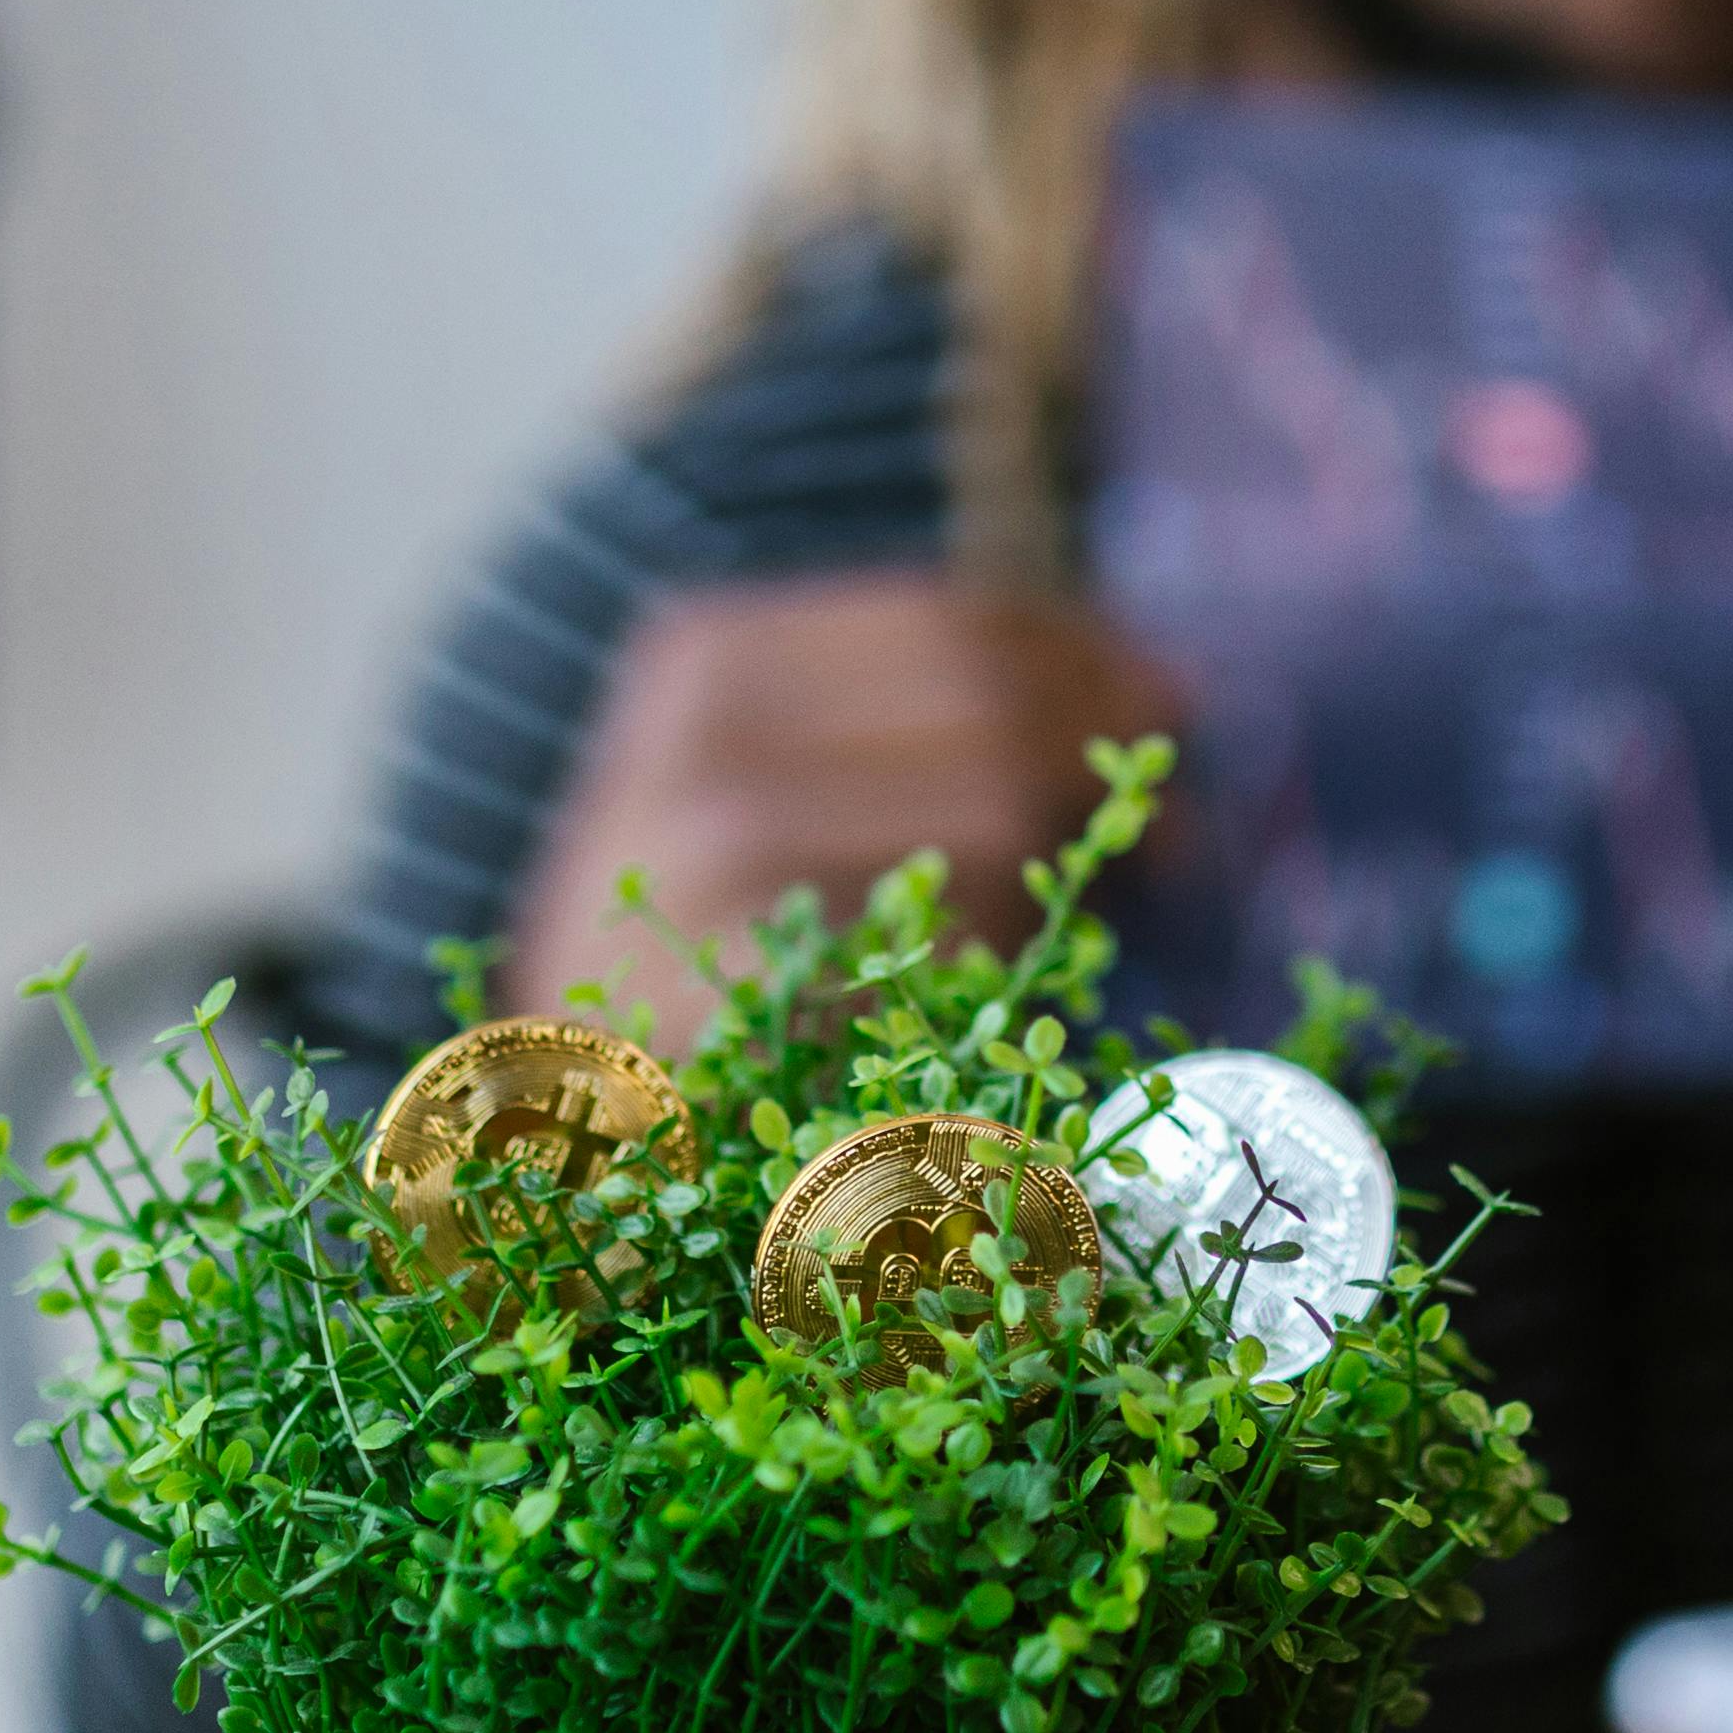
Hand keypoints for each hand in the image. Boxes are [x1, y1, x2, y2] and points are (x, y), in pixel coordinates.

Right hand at [493, 570, 1181, 1034]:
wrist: (552, 1114)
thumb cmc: (699, 945)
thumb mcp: (767, 781)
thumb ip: (915, 717)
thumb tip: (1150, 693)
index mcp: (712, 654)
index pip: (962, 618)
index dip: (1094, 658)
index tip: (1165, 701)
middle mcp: (710, 733)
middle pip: (997, 708)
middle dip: (1110, 756)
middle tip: (1179, 837)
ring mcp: (726, 856)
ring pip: (996, 816)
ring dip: (1065, 868)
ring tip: (1074, 917)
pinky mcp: (762, 981)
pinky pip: (962, 949)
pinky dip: (1002, 968)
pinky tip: (975, 1000)